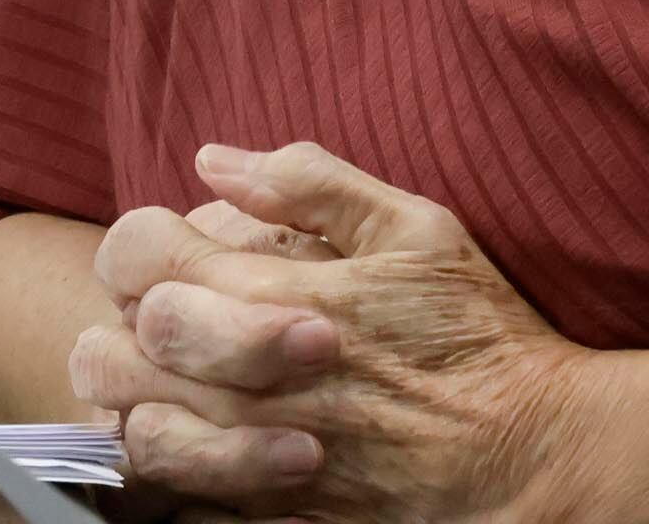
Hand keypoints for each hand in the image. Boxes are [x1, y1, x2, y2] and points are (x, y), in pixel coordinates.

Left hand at [73, 143, 604, 523]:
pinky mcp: (275, 517)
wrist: (535, 454)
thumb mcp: (415, 229)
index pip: (137, 255)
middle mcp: (253, 381)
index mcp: (277, 293)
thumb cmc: (478, 335)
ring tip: (176, 390)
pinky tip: (209, 452)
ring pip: (135, 437)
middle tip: (166, 322)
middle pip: (114, 351)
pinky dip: (177, 483)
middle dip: (122, 328)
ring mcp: (258, 459)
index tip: (170, 252)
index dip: (137, 245)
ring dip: (140, 408)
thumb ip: (311, 182)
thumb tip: (215, 159)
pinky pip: (181, 508)